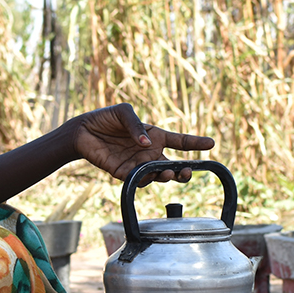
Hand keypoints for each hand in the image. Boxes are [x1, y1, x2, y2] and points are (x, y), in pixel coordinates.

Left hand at [72, 103, 214, 182]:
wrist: (82, 131)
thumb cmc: (105, 118)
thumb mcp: (123, 112)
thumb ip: (135, 125)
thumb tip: (145, 143)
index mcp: (155, 136)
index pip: (180, 142)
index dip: (196, 143)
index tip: (211, 144)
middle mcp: (149, 153)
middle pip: (173, 167)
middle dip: (183, 172)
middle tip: (187, 172)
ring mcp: (138, 164)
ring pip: (157, 176)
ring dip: (165, 177)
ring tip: (166, 173)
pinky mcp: (123, 173)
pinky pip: (137, 180)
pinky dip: (143, 179)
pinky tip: (145, 174)